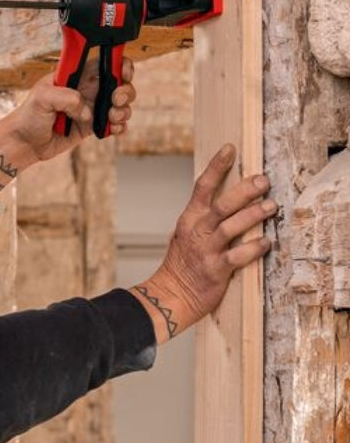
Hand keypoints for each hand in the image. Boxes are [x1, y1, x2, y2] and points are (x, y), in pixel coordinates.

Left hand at [10, 57, 136, 163]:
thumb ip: (66, 97)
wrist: (24, 143)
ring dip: (123, 111)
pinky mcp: (91, 126)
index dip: (119, 64)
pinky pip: (113, 124)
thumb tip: (85, 108)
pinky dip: (119, 127)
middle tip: (115, 100)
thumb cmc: (28, 116)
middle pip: (118, 84)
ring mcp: (90, 108)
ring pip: (120, 105)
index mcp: (76, 76)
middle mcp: (86, 90)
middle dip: (125, 91)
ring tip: (112, 118)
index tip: (124, 73)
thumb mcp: (42, 98)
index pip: (104, 63)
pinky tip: (113, 129)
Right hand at [130, 144, 275, 343]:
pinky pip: (238, 256)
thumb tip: (231, 196)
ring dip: (254, 215)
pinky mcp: (217, 270)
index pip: (202, 187)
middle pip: (222, 205)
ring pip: (232, 227)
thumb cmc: (182, 263)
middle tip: (263, 180)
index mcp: (190, 219)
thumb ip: (205, 217)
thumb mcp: (186, 233)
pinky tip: (267, 242)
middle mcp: (197, 231)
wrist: (171, 294)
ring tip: (272, 206)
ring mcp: (206, 251)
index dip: (216, 166)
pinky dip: (254, 248)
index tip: (230, 148)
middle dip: (244, 191)